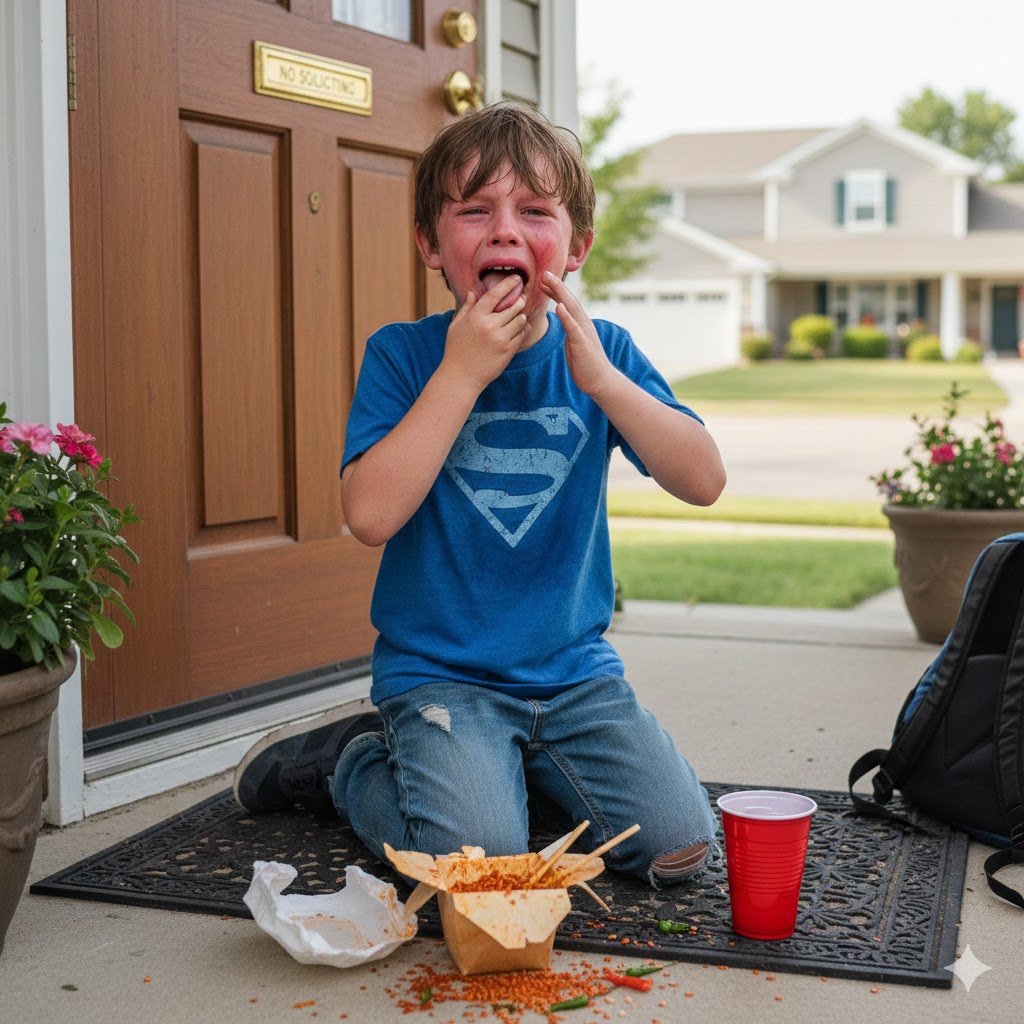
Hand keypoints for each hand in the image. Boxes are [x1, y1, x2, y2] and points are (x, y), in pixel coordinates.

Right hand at [441, 275, 528, 392]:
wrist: (461, 377)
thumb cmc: (456, 350)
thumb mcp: (456, 326)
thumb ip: (467, 308)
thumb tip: (472, 291)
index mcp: (475, 317)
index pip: (495, 294)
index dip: (508, 284)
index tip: (517, 278)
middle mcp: (489, 326)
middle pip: (513, 306)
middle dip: (520, 300)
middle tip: (522, 297)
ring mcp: (500, 339)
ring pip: (520, 320)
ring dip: (521, 316)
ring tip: (519, 315)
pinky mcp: (508, 351)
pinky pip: (521, 335)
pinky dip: (522, 331)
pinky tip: (519, 330)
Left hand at [541, 271, 614, 396]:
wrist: (600, 381)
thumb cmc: (586, 364)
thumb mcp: (574, 343)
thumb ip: (569, 329)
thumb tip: (563, 318)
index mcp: (580, 324)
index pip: (567, 303)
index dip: (556, 290)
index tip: (544, 280)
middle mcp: (583, 324)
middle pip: (569, 300)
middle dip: (557, 285)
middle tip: (544, 272)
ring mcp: (584, 333)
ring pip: (572, 309)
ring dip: (560, 293)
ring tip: (549, 281)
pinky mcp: (583, 344)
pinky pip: (573, 328)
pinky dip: (566, 316)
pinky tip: (558, 306)